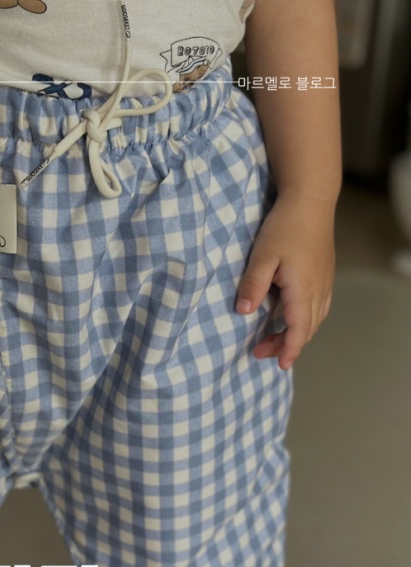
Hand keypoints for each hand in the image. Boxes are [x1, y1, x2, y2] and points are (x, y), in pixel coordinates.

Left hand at [235, 192, 335, 369]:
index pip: (299, 329)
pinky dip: (304, 320)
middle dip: (285, 344)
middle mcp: (318, 289)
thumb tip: (243, 312)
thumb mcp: (262, 256)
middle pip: (306, 328)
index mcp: (303, 289)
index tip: (280, 365)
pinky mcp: (323, 275)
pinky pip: (318, 307)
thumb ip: (253, 285)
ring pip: (314, 319)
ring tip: (270, 339)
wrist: (310, 201)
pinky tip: (290, 318)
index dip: (289, 349)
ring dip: (295, 333)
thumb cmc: (284, 227)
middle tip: (260, 351)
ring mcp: (324, 282)